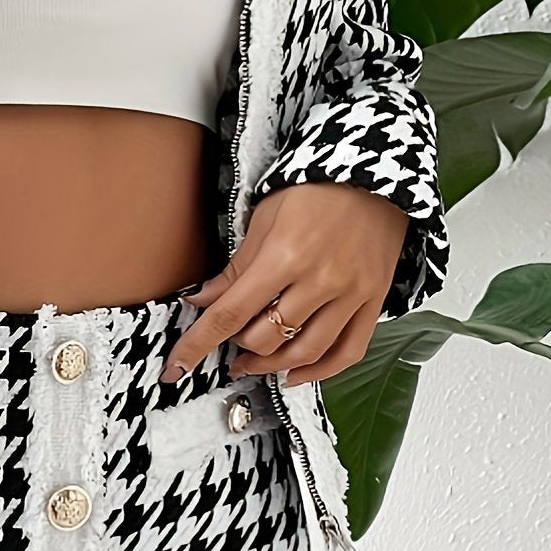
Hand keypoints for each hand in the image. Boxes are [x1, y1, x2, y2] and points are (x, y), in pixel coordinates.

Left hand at [160, 181, 408, 388]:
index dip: (197, 344)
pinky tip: (294, 374)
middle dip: (237, 345)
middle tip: (228, 339)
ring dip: (270, 365)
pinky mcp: (373, 302)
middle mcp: (320, 281)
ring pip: (303, 352)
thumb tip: (201, 300)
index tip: (176, 366)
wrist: (374, 177)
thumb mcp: (263, 219)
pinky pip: (347, 352)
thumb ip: (235, 268)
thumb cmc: (315, 191)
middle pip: (265, 338)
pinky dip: (318, 372)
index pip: (229, 314)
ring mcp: (350, 295)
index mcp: (284, 256)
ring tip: (251, 363)